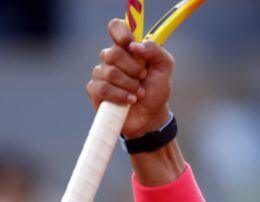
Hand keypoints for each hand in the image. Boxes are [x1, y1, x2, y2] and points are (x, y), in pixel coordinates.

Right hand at [86, 19, 174, 138]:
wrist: (151, 116)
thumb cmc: (156, 90)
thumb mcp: (164, 68)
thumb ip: (155, 51)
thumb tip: (135, 45)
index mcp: (127, 48)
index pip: (115, 27)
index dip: (120, 32)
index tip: (129, 44)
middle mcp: (111, 58)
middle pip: (114, 53)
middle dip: (134, 69)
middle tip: (143, 78)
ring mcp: (101, 74)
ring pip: (110, 73)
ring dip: (130, 86)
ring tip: (139, 93)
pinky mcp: (95, 91)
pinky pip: (103, 89)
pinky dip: (121, 96)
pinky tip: (130, 101)